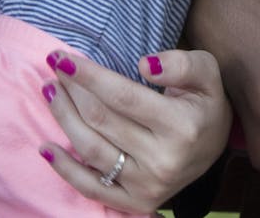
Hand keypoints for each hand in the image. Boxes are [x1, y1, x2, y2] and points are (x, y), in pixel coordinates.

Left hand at [40, 48, 231, 213]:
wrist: (213, 148)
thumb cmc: (204, 102)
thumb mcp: (207, 73)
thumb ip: (182, 63)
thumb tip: (145, 65)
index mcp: (182, 127)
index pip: (123, 96)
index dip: (89, 75)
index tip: (64, 57)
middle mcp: (163, 161)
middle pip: (101, 120)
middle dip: (72, 89)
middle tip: (54, 65)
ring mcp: (147, 186)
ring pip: (90, 149)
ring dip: (62, 117)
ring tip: (49, 90)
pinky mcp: (134, 202)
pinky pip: (91, 188)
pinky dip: (64, 169)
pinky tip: (45, 147)